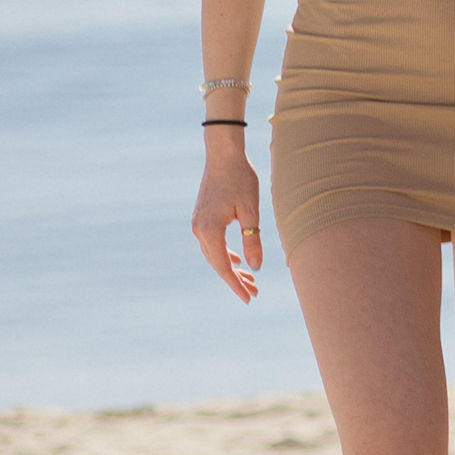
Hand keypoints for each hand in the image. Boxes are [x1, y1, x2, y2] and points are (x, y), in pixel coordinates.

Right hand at [193, 142, 266, 302]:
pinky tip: (238, 261)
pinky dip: (225, 254)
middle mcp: (199, 230)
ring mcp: (198, 224)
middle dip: (235, 280)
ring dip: (231, 268)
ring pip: (215, 254)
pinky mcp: (202, 218)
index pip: (223, 266)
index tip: (248, 298)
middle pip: (217, 263)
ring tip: (250, 280)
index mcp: (209, 231)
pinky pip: (213, 244)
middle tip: (254, 293)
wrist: (223, 155)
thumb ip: (253, 240)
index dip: (236, 284)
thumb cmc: (240, 179)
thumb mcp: (251, 211)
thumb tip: (256, 267)